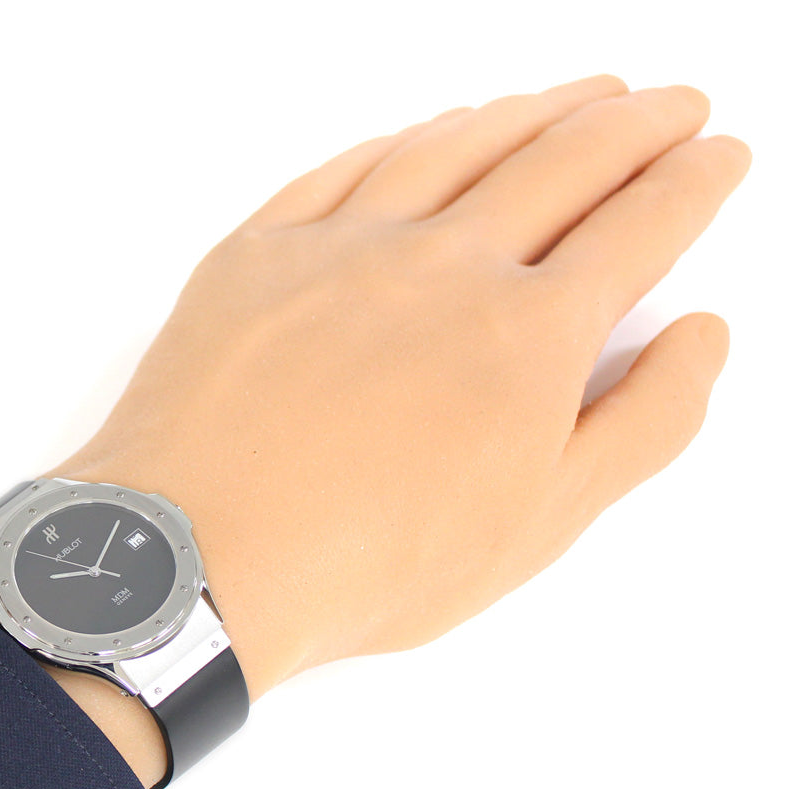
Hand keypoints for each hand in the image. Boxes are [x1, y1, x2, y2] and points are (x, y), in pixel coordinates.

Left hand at [49, 75, 748, 701]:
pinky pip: (346, 167)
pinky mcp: (260, 252)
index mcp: (525, 334)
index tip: (717, 157)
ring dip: (531, 111)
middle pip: (562, 162)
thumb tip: (700, 338)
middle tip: (670, 103)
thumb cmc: (371, 560)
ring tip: (575, 95)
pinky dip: (407, 138)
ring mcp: (343, 246)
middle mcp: (442, 265)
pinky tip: (432, 130)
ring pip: (458, 146)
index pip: (637, 228)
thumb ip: (640, 425)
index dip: (691, 185)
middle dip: (632, 125)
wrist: (203, 555)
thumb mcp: (539, 524)